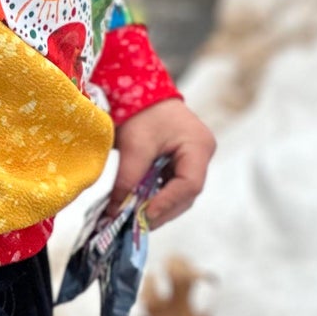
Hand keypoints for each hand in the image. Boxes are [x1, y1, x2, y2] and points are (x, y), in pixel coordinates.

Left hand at [109, 97, 215, 228]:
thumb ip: (127, 182)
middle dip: (161, 211)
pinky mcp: (183, 163)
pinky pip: (172, 187)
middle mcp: (202, 155)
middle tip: (136, 225)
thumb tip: (114, 214)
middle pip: (187, 195)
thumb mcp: (134, 146)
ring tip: (134, 218)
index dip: (167, 202)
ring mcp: (194, 160)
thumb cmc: (142, 111)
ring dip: (158, 207)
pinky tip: (139, 204)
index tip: (143, 215)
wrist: (140, 90)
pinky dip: (156, 198)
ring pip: (180, 195)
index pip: (189, 184)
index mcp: (199, 145)